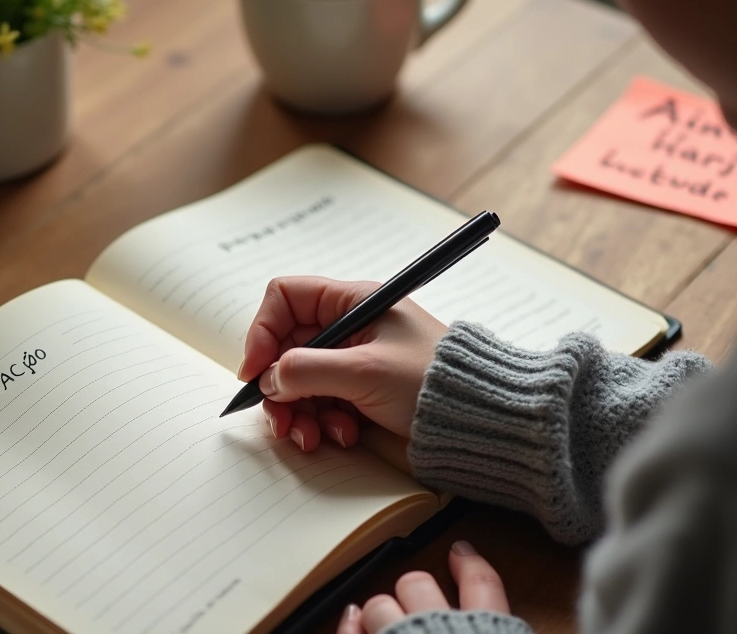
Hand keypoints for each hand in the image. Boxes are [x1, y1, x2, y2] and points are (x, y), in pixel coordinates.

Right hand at [238, 276, 447, 450]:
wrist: (481, 421)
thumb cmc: (432, 384)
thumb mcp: (363, 372)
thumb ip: (305, 371)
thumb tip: (268, 379)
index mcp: (353, 303)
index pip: (286, 299)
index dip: (263, 332)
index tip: (256, 372)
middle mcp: (350, 328)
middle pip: (287, 348)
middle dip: (280, 387)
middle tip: (280, 420)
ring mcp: (355, 362)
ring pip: (301, 382)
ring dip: (300, 413)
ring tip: (312, 437)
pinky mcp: (361, 393)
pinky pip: (323, 404)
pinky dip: (324, 423)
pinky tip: (343, 436)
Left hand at [337, 541, 509, 633]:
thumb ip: (498, 624)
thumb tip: (504, 622)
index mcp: (485, 631)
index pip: (483, 587)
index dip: (471, 566)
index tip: (461, 550)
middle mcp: (438, 630)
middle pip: (418, 586)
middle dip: (413, 589)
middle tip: (415, 598)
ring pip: (380, 607)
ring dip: (381, 611)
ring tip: (382, 620)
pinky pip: (351, 633)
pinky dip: (349, 626)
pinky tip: (352, 619)